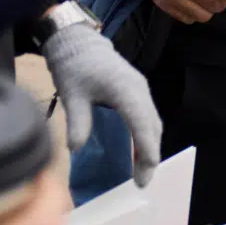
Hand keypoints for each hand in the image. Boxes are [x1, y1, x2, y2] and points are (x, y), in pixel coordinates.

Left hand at [41, 23, 162, 187]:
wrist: (79, 43)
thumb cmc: (74, 67)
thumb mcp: (71, 95)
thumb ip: (77, 121)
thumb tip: (76, 149)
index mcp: (127, 91)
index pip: (143, 126)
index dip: (147, 153)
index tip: (143, 177)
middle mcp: (140, 91)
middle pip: (153, 127)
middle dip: (151, 155)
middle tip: (142, 181)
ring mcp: (141, 90)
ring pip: (153, 122)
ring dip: (150, 145)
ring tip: (142, 170)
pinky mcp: (137, 90)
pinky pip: (148, 116)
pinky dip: (147, 135)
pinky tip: (139, 149)